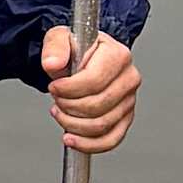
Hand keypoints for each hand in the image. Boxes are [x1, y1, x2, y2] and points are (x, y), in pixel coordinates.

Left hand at [41, 23, 139, 153]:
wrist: (85, 58)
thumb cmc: (76, 48)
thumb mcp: (60, 38)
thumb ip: (55, 47)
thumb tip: (52, 63)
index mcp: (118, 55)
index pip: (94, 81)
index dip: (69, 89)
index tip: (54, 88)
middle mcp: (129, 78)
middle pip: (97, 106)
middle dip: (68, 107)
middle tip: (57, 99)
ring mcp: (129, 100)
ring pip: (101, 125)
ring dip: (73, 124)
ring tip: (60, 113)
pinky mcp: (125, 118)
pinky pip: (111, 139)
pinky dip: (89, 144)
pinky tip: (71, 138)